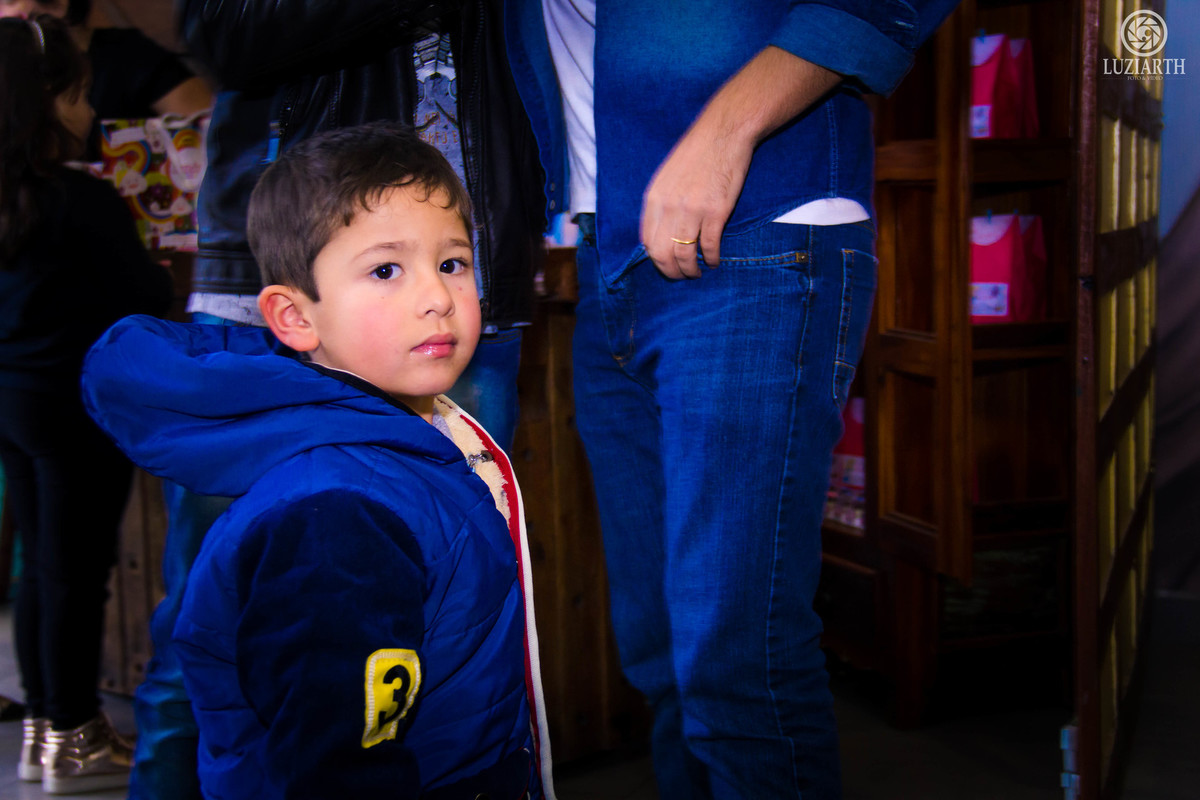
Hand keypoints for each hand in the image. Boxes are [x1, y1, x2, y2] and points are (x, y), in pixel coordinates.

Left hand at [639, 120, 753, 279]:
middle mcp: (669, 207)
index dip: (656, 260)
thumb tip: (659, 234)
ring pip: (685, 255)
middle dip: (671, 271)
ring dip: (691, 270)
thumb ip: (660, 204)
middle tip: (681, 276)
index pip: (647, 242)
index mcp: (654, 198)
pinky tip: (714, 261)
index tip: (666, 265)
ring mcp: (693, 210)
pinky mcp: (716, 212)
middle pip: (663, 254)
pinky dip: (711, 258)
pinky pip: (709, 246)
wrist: (723, 133)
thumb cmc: (696, 153)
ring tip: (697, 272)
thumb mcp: (666, 177)